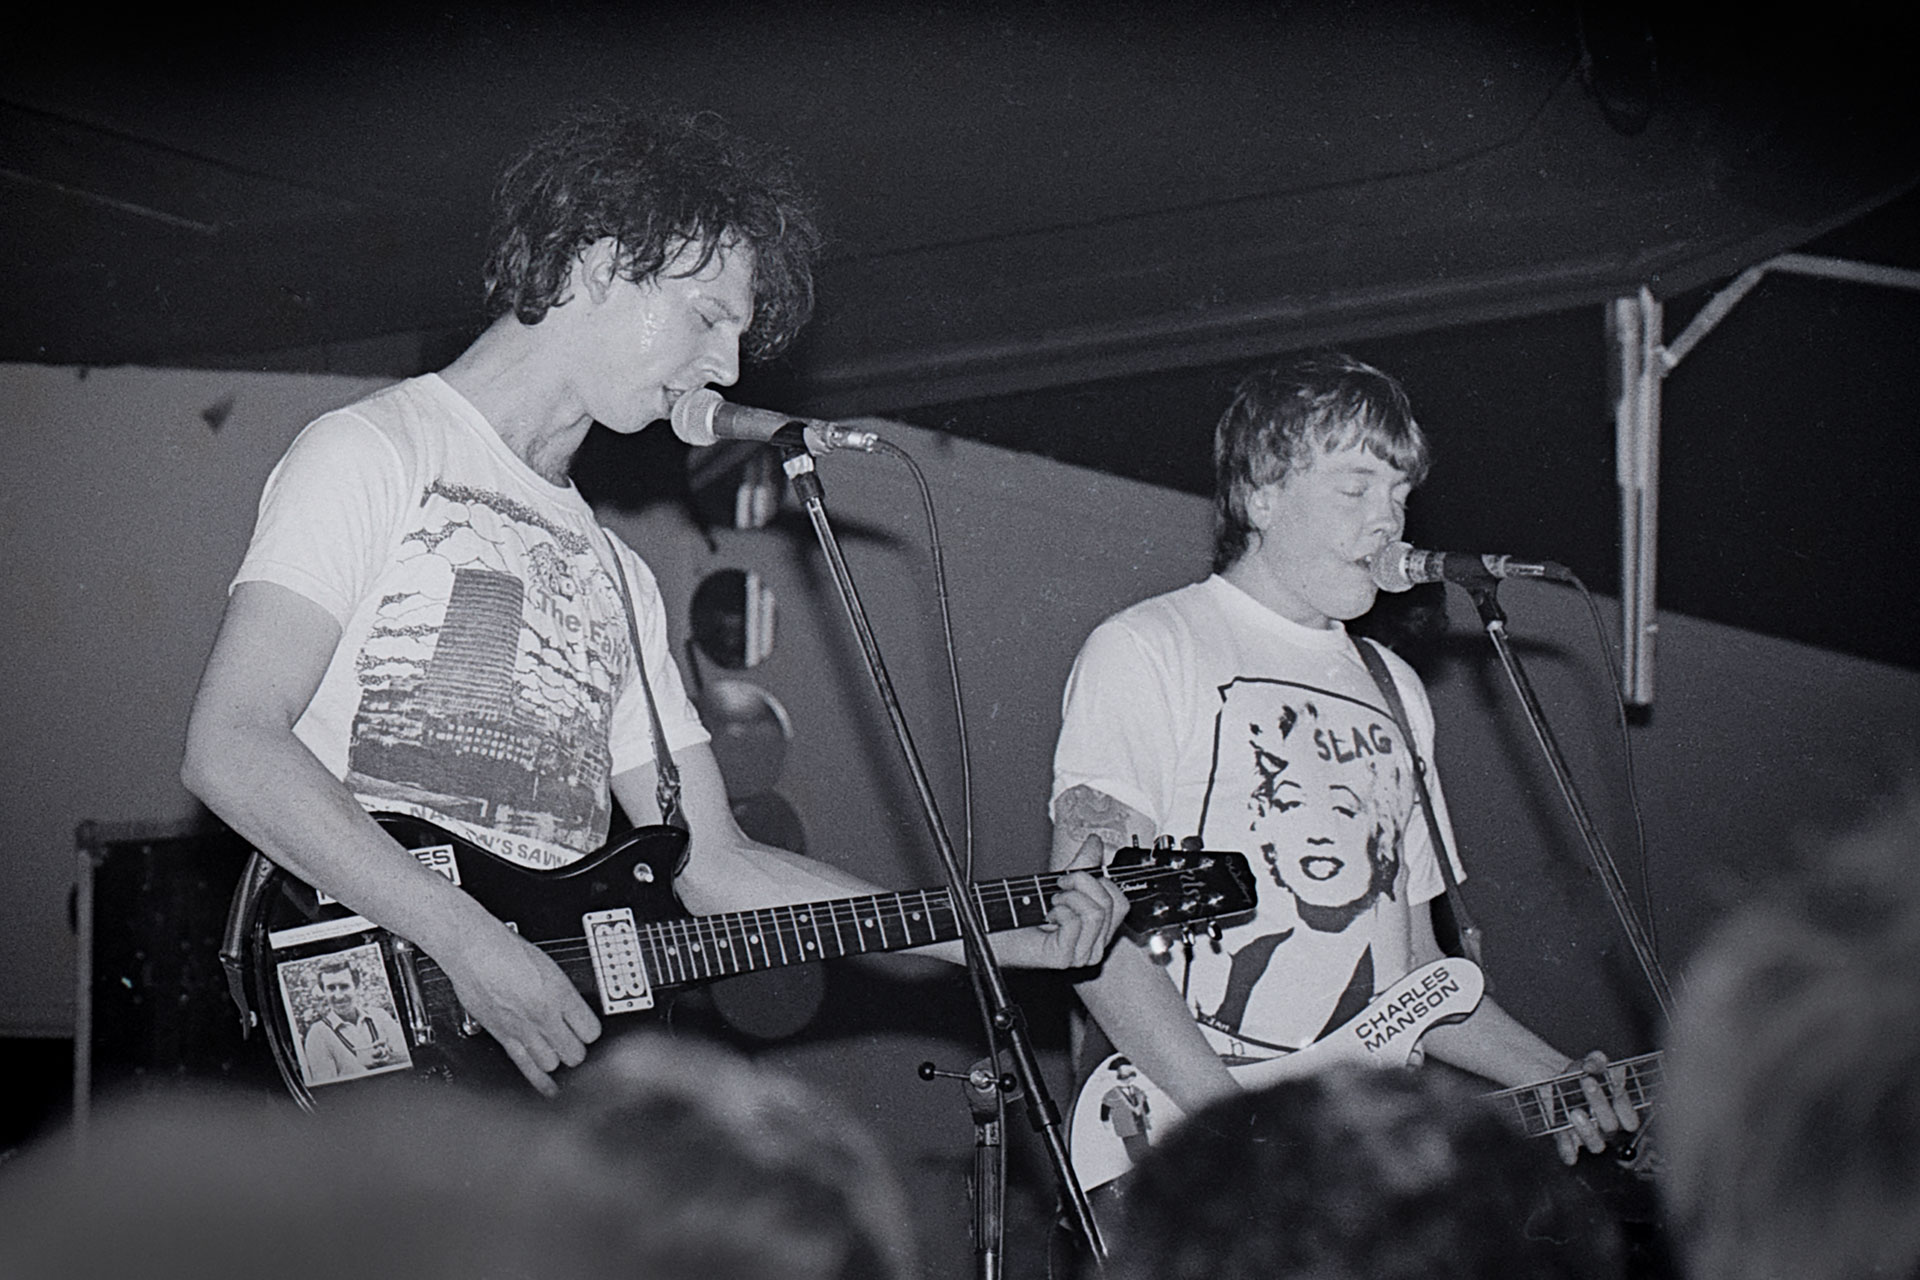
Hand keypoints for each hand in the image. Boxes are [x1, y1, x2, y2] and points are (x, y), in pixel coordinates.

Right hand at [439, 923, 602, 1096]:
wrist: (473, 949)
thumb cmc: (506, 949)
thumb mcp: (548, 965)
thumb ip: (561, 992)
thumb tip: (572, 1010)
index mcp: (559, 993)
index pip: (590, 1030)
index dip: (591, 1033)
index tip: (589, 1031)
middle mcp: (543, 1014)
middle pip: (574, 1053)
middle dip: (577, 1051)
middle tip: (574, 1044)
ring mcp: (522, 1028)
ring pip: (552, 1064)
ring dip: (556, 1061)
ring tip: (557, 1055)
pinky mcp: (503, 1036)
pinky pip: (525, 1066)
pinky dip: (539, 1081)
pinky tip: (549, 1090)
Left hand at [1033, 835, 1131, 968]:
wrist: (996, 928)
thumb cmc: (1024, 911)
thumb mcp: (1061, 882)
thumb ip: (1083, 864)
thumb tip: (1095, 842)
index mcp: (1099, 931)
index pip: (1122, 903)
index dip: (1100, 882)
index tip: (1072, 878)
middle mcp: (1095, 946)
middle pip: (1111, 904)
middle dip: (1082, 883)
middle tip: (1059, 887)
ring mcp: (1081, 956)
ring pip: (1096, 913)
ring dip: (1069, 898)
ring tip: (1053, 902)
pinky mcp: (1064, 958)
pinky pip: (1076, 923)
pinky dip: (1059, 911)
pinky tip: (1048, 917)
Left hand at [1550, 1049, 1639, 1165]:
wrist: (1553, 1085)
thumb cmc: (1579, 1077)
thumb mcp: (1587, 1065)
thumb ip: (1595, 1061)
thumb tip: (1597, 1060)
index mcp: (1617, 1113)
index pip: (1630, 1120)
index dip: (1625, 1106)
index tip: (1615, 1086)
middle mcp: (1605, 1128)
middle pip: (1610, 1126)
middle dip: (1600, 1103)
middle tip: (1587, 1081)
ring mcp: (1587, 1136)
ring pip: (1596, 1145)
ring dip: (1587, 1130)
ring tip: (1575, 1111)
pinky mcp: (1567, 1142)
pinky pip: (1570, 1153)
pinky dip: (1567, 1147)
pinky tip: (1562, 1132)